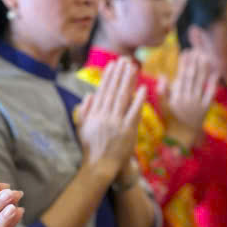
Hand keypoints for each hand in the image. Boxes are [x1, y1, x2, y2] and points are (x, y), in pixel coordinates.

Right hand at [78, 58, 145, 176]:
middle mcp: (105, 116)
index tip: (113, 65)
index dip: (108, 77)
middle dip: (120, 74)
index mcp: (94, 114)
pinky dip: (139, 100)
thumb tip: (90, 94)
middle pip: (114, 91)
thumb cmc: (91, 147)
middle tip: (125, 60)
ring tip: (133, 68)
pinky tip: (143, 88)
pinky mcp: (128, 131)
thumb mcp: (82, 127)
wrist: (100, 166)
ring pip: (123, 98)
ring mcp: (117, 124)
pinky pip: (134, 112)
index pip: (103, 91)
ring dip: (129, 81)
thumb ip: (85, 110)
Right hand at [166, 50, 217, 133]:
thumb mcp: (162, 107)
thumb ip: (162, 92)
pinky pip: (210, 95)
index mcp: (176, 97)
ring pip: (201, 83)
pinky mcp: (205, 109)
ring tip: (205, 56)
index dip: (184, 63)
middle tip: (196, 50)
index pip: (181, 76)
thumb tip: (163, 76)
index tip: (186, 52)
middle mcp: (188, 99)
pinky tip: (215, 73)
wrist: (181, 138)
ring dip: (203, 69)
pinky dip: (213, 84)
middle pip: (192, 77)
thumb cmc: (170, 121)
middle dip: (194, 62)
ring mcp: (197, 104)